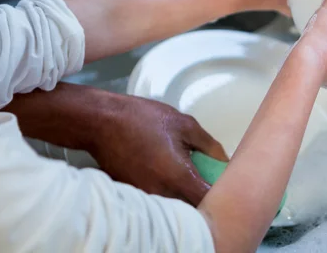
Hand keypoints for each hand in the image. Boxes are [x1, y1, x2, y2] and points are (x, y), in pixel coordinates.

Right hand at [89, 96, 227, 205]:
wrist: (101, 121)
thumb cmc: (143, 119)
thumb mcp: (185, 125)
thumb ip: (210, 146)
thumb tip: (224, 161)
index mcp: (178, 178)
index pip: (208, 201)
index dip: (220, 195)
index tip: (224, 182)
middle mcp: (162, 195)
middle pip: (192, 208)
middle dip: (203, 195)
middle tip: (207, 175)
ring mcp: (146, 198)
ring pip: (175, 205)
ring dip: (184, 193)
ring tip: (186, 171)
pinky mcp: (134, 196)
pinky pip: (159, 199)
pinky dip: (167, 191)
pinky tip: (166, 171)